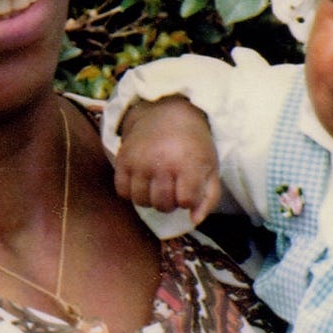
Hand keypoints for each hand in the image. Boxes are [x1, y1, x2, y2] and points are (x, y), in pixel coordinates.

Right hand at [113, 97, 221, 224]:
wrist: (166, 111)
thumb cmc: (193, 143)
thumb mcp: (210, 166)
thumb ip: (209, 197)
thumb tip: (194, 221)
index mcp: (188, 163)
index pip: (185, 201)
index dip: (188, 199)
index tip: (188, 187)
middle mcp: (161, 162)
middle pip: (162, 204)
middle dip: (170, 201)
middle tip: (172, 186)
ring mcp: (139, 161)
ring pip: (141, 201)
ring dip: (150, 198)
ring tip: (157, 184)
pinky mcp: (123, 158)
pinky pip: (122, 191)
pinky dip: (131, 191)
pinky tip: (142, 180)